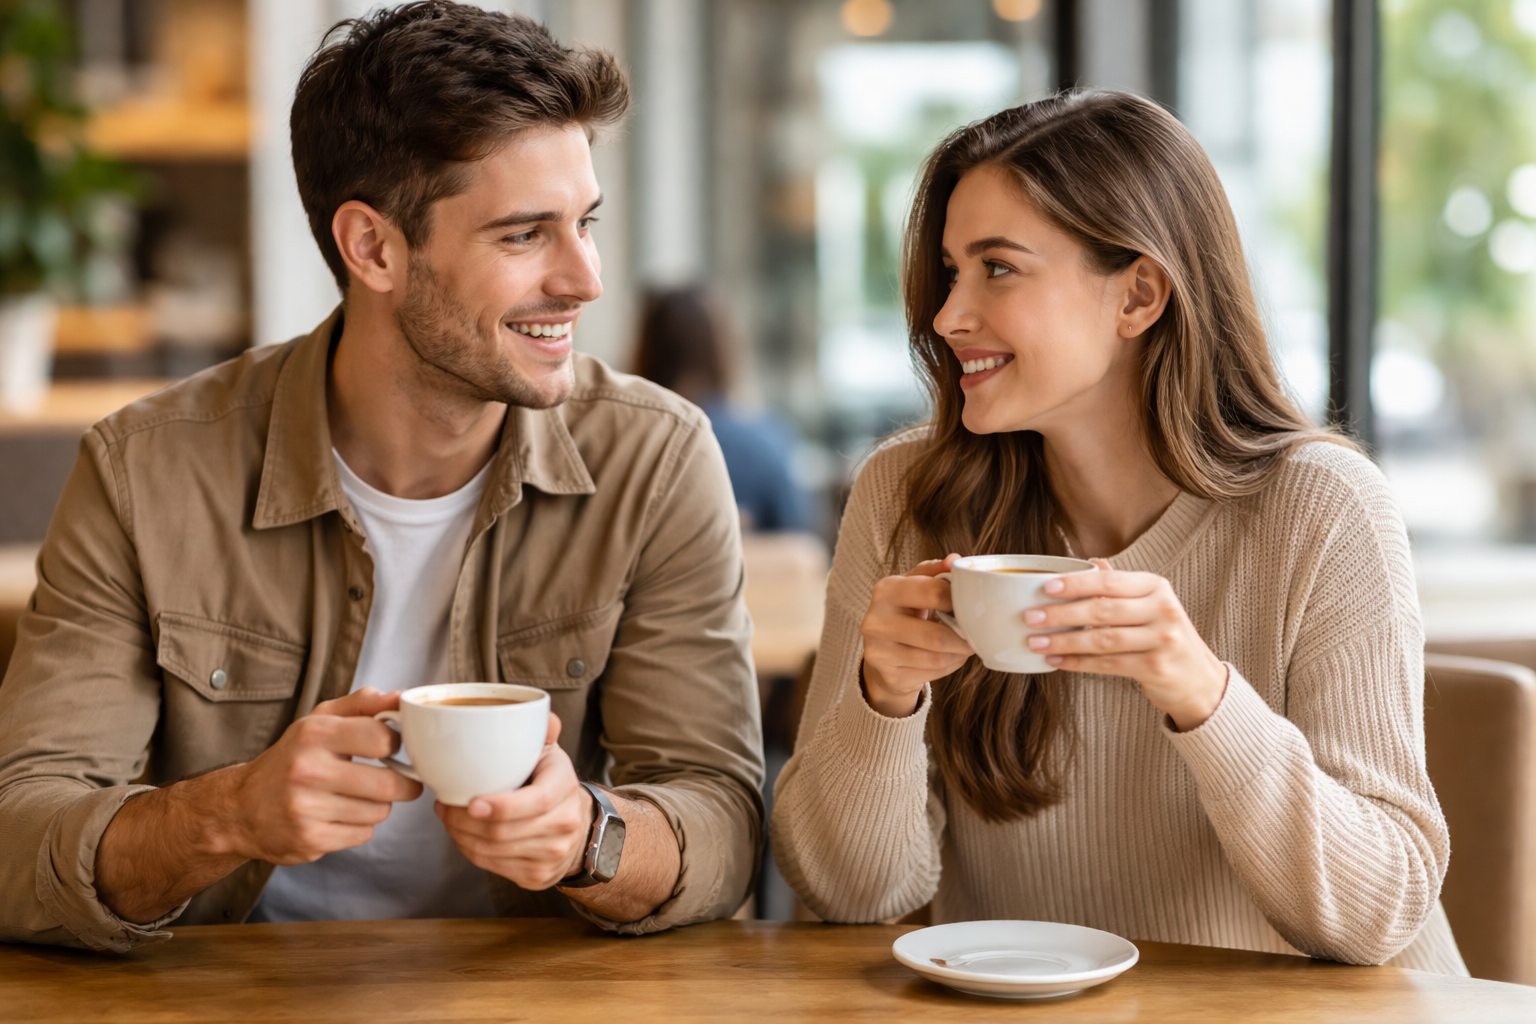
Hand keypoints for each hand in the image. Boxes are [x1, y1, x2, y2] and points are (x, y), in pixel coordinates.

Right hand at [205, 687, 423, 863]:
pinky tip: (341, 816)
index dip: (397, 743)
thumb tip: (402, 696)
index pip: (381, 737)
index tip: (392, 748)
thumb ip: (363, 703)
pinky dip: (361, 826)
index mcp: (313, 733)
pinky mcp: (309, 840)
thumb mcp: (319, 720)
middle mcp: (307, 770)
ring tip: (360, 797)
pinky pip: (363, 834)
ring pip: (378, 811)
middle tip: (403, 780)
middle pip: (388, 783)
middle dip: (405, 784)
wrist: (239, 808)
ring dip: (379, 806)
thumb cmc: (292, 758)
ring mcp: (306, 808)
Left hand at [434, 713, 595, 889]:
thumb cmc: (551, 783)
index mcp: (565, 787)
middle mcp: (564, 824)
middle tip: (443, 805)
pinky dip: (470, 851)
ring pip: (494, 852)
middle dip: (463, 822)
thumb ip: (543, 732)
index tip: (471, 802)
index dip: (502, 806)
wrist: (579, 826)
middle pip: (505, 832)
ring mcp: (552, 853)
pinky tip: (463, 835)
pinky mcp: (538, 875)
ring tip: (448, 817)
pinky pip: (493, 867)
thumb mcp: (550, 754)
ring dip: (461, 836)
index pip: (536, 802)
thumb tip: (546, 715)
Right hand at [859, 554, 975, 717]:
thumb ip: (934, 571)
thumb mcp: (914, 584)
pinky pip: (931, 673)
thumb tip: (954, 559)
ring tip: (965, 646)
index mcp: (886, 590)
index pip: (933, 593)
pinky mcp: (889, 675)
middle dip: (964, 638)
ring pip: (936, 658)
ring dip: (959, 654)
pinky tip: (951, 657)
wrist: (880, 652)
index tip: (974, 605)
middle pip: (936, 636)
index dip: (960, 601)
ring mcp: (879, 651)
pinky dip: (949, 666)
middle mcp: (876, 620)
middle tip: (978, 634)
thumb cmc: (905, 611)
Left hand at [1022, 559, 1227, 730]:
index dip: (1075, 583)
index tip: (1045, 587)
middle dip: (1061, 614)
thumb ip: (1121, 585)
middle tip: (1030, 617)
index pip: (1109, 581)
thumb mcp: (1150, 603)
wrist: (1199, 678)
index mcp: (1156, 587)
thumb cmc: (1164, 635)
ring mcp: (1162, 640)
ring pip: (1102, 640)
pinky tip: (1055, 660)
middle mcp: (1162, 610)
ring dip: (1064, 641)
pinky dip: (1077, 663)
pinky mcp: (1155, 668)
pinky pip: (1107, 665)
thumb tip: (1089, 561)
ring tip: (1035, 642)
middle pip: (1102, 610)